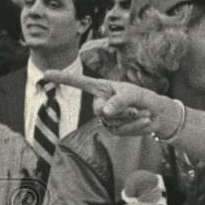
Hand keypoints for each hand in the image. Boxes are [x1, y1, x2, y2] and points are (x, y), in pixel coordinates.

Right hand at [41, 71, 178, 136]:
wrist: (159, 115)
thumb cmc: (144, 98)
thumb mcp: (134, 94)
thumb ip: (120, 100)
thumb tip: (104, 112)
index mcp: (102, 88)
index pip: (79, 83)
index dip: (62, 79)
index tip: (45, 73)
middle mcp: (100, 103)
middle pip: (99, 110)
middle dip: (121, 110)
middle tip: (136, 106)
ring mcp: (106, 118)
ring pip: (112, 122)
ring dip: (133, 118)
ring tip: (143, 112)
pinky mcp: (115, 130)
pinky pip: (122, 131)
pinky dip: (137, 126)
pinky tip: (145, 121)